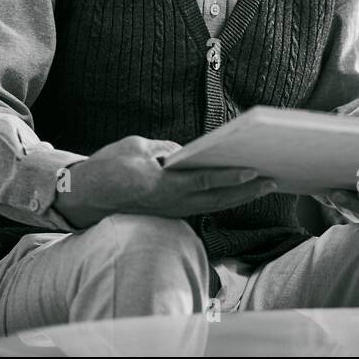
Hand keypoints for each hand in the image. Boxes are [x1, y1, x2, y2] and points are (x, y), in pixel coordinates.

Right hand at [54, 135, 276, 228]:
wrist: (85, 196)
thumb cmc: (109, 166)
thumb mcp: (138, 146)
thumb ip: (168, 149)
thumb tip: (191, 153)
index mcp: (162, 184)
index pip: (204, 182)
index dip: (231, 177)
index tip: (254, 170)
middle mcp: (171, 203)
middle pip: (218, 199)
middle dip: (247, 191)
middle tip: (274, 181)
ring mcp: (172, 210)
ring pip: (214, 206)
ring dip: (241, 197)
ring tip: (265, 186)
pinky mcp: (171, 212)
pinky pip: (203, 207)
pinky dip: (225, 200)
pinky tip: (240, 191)